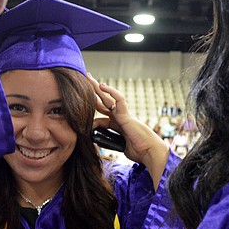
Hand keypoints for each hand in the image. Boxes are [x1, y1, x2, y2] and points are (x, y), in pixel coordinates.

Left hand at [87, 72, 168, 188]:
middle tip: (84, 81)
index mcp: (117, 124)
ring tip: (88, 76)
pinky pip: (119, 100)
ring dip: (97, 87)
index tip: (79, 118)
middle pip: (103, 102)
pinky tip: (102, 86)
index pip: (100, 117)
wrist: (150, 152)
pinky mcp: (126, 115)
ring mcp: (122, 115)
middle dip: (93, 93)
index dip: (89, 117)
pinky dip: (111, 92)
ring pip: (108, 97)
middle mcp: (119, 117)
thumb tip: (96, 140)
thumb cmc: (138, 150)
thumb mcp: (118, 145)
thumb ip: (107, 141)